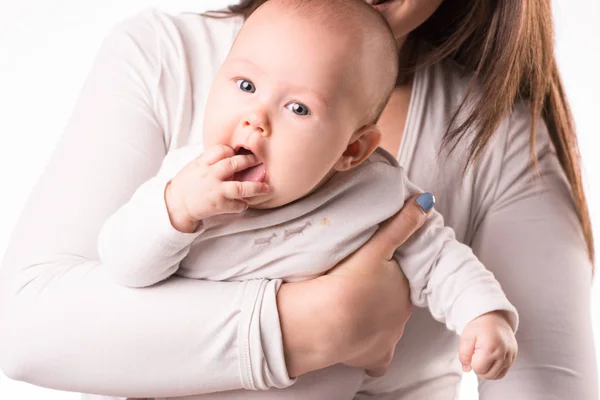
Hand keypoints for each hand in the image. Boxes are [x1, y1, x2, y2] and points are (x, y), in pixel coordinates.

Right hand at [165, 144, 268, 231]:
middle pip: (234, 164)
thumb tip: (230, 154)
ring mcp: (215, 191)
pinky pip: (236, 205)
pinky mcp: (218, 206)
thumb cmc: (187, 184)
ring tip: (266, 188)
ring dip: (255, 187)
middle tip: (259, 162)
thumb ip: (211, 160)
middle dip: (249, 162)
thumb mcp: (195, 166)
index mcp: (203, 163)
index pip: (222, 150)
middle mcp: (210, 175)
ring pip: (240, 188)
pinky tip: (244, 203)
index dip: (233, 151)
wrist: (176, 205)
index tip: (239, 153)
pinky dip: (242, 204)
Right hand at [278, 193, 434, 377]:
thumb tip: (427, 201)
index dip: (391, 276)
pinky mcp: (371, 357)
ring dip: (374, 322)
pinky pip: (377, 361)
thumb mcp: (377, 247)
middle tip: (360, 290)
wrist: (328, 320)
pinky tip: (358, 347)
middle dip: (383, 299)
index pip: (402, 282)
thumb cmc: (351, 281)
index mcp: (403, 290)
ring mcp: (388, 339)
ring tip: (353, 313)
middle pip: (395, 305)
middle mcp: (401, 317)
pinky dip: (370, 355)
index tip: (375, 273)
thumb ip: (401, 225)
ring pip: (388, 330)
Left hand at [459, 311, 517, 379]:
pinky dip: (495, 369)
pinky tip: (490, 358)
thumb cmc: (480, 325)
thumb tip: (466, 369)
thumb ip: (464, 354)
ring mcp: (510, 356)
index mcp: (491, 347)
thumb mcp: (466, 336)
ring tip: (483, 355)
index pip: (479, 369)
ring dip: (487, 370)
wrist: (494, 316)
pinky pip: (503, 372)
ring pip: (496, 376)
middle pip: (488, 375)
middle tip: (477, 353)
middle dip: (479, 368)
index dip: (472, 362)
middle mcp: (503, 353)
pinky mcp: (514, 357)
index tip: (472, 351)